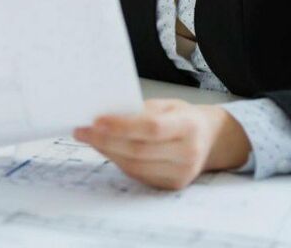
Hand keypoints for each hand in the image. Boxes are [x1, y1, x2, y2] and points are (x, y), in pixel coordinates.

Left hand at [73, 99, 250, 189]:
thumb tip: (104, 116)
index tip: (96, 120)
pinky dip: (117, 161)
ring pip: (134, 165)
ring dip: (106, 151)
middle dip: (105, 140)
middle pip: (139, 150)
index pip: (151, 128)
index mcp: (188, 126)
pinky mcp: (172, 185)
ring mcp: (181, 173)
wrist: (209, 139)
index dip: (121, 125)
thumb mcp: (166, 105)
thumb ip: (140, 110)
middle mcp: (188, 153)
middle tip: (81, 130)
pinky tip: (105, 149)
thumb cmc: (182, 117)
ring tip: (88, 138)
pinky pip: (138, 174)